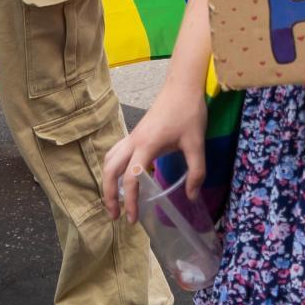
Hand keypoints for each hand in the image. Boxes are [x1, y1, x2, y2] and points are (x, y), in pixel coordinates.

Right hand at [102, 86, 207, 222]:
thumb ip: (196, 172)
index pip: (130, 178)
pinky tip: (121, 177)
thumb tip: (191, 196)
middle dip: (108, 194)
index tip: (132, 218)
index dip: (129, 201)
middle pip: (109, 170)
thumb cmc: (189, 112)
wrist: (182, 86)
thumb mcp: (196, 144)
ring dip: (107, 181)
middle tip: (114, 216)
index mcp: (146, 145)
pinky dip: (113, 168)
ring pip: (109, 160)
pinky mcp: (136, 133)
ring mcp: (132, 136)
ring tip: (114, 200)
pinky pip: (116, 153)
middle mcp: (133, 141)